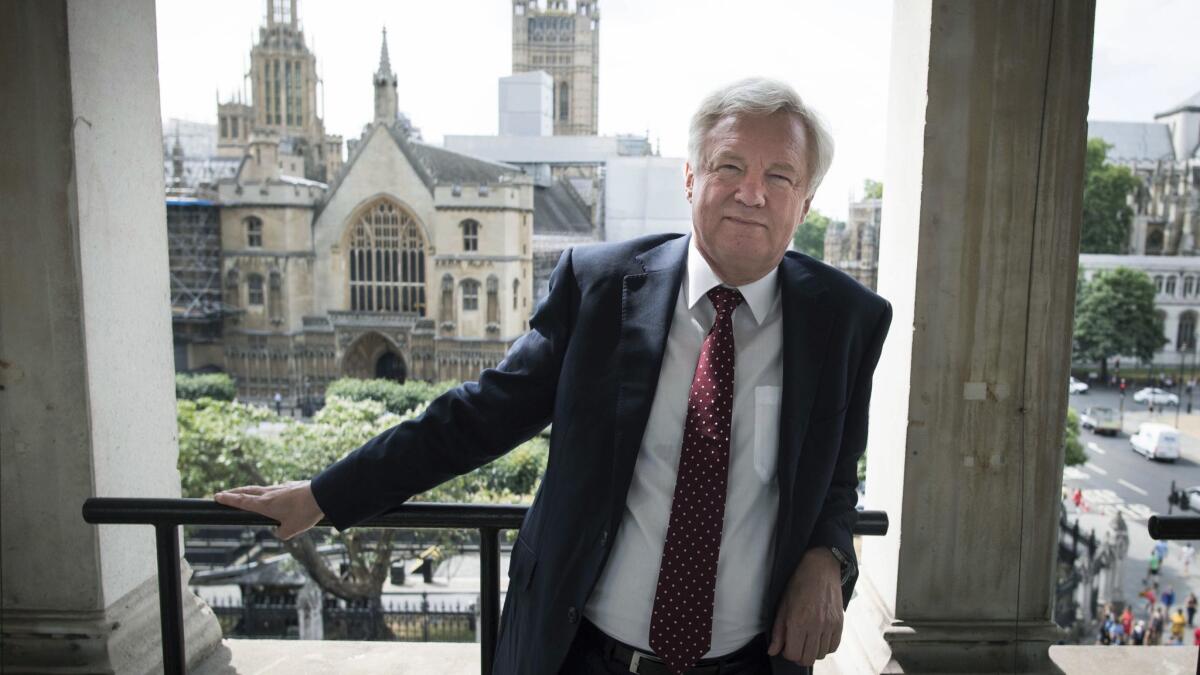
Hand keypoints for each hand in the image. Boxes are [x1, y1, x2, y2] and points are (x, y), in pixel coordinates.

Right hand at [214, 480, 323, 539]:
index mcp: (265, 504)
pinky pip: (275, 488)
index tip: (217, 496)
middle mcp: (269, 494)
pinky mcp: (291, 486)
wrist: (322, 495)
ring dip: (250, 490)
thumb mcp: (291, 531)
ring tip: (244, 492)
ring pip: (260, 488)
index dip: (228, 499)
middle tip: (224, 493)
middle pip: (247, 491)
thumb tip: (279, 532)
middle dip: (234, 492)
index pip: (242, 501)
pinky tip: (273, 493)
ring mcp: (280, 488)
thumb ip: (281, 534)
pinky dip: (268, 491)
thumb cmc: (304, 513)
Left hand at [767, 548, 843, 665]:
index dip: (787, 653)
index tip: (787, 645)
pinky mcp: (840, 623)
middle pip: (807, 658)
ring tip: (807, 639)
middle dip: (799, 655)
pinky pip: (833, 647)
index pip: (793, 654)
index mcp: (797, 621)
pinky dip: (825, 646)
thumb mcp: (783, 606)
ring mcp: (829, 625)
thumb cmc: (798, 585)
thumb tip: (773, 651)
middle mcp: (815, 626)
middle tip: (796, 644)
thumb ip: (778, 631)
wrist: (820, 569)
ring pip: (821, 654)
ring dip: (812, 651)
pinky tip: (819, 637)